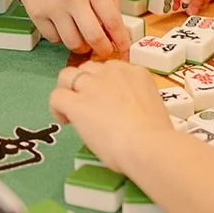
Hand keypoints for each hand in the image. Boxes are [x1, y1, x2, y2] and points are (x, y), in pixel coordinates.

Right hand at [19, 0, 129, 56]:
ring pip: (72, 43)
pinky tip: (66, 30)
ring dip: (82, 47)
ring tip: (85, 42)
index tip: (124, 47)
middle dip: (103, 49)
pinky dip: (62, 39)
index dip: (121, 39)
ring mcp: (54, 8)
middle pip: (93, 37)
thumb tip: (117, 25)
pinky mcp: (37, 15)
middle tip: (105, 51)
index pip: (112, 20)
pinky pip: (54, 39)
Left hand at [49, 60, 173, 173]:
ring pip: (67, 76)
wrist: (148, 144)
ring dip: (68, 91)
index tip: (106, 102)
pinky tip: (66, 121)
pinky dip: (57, 108)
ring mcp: (93, 85)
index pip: (111, 69)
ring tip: (71, 111)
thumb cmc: (156, 136)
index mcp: (136, 73)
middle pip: (88, 68)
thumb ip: (135, 102)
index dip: (105, 85)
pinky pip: (56, 97)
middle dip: (85, 84)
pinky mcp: (77, 103)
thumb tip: (125, 115)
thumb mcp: (151, 107)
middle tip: (88, 106)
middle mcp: (113, 72)